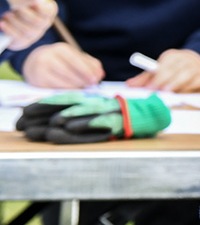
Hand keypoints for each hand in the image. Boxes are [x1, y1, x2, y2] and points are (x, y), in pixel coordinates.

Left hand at [0, 0, 55, 50]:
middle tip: (13, 6)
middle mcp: (43, 23)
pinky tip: (2, 23)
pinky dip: (10, 30)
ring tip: (5, 13)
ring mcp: (35, 34)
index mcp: (47, 10)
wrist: (4, 17)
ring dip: (15, 21)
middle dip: (24, 13)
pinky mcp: (24, 42)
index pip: (49, 10)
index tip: (32, 1)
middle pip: (39, 21)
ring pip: (29, 30)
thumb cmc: (15, 1)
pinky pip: (20, 38)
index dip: (41, 7)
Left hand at [17, 94, 170, 142]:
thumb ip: (79, 113)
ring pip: (85, 110)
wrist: (147, 116)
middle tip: (33, 115)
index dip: (45, 103)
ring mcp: (106, 111)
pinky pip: (100, 121)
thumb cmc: (118, 117)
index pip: (64, 97)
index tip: (26, 110)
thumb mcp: (96, 112)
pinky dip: (87, 123)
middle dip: (51, 107)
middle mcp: (95, 102)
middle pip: (70, 101)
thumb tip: (54, 119)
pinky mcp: (116, 120)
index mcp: (89, 100)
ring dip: (69, 114)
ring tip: (55, 120)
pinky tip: (75, 127)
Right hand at [23, 43, 103, 88]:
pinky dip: (65, 92)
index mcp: (60, 49)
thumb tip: (100, 74)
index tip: (95, 79)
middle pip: (67, 72)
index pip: (74, 60)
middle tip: (91, 86)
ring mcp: (40, 70)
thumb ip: (91, 64)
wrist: (35, 62)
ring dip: (75, 88)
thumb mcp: (76, 57)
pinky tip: (72, 92)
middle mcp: (48, 57)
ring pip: (61, 82)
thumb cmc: (62, 60)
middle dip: (82, 81)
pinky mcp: (36, 81)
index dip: (86, 70)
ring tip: (84, 89)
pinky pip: (54, 89)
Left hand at [126, 48, 199, 92]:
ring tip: (167, 93)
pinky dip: (187, 89)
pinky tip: (180, 94)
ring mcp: (195, 68)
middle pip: (174, 71)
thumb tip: (129, 85)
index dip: (156, 77)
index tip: (148, 88)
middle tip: (156, 92)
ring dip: (176, 85)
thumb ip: (145, 78)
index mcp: (172, 56)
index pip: (163, 66)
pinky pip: (195, 84)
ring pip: (185, 76)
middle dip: (164, 82)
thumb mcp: (160, 69)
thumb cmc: (174, 69)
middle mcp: (184, 60)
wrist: (198, 64)